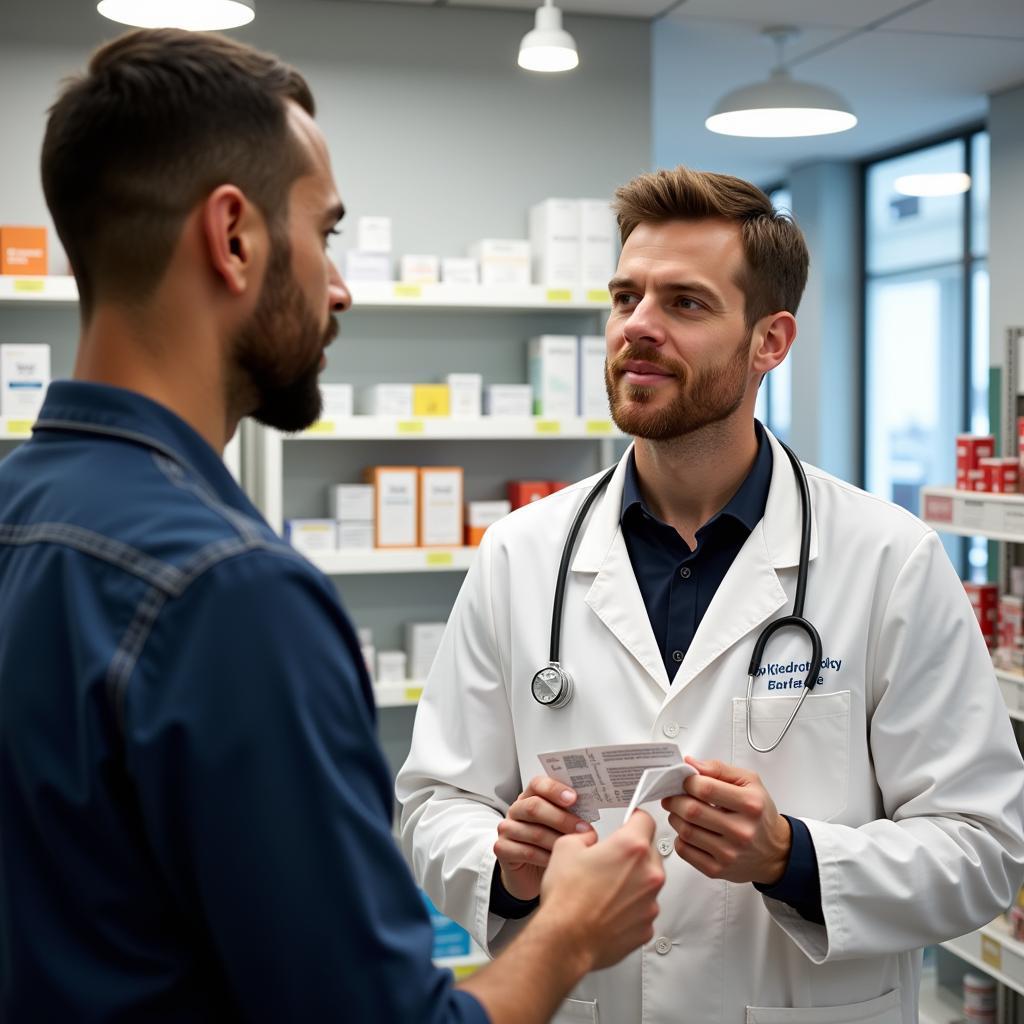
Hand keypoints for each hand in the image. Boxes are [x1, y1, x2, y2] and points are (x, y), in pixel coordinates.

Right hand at [493, 775, 594, 900]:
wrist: (532, 873)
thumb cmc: (551, 844)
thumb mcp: (562, 825)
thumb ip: (571, 813)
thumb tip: (593, 805)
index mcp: (531, 796)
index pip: (539, 784)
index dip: (556, 789)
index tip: (574, 798)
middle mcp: (517, 809)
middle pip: (535, 807)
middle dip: (562, 819)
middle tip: (584, 830)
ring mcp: (507, 828)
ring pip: (533, 831)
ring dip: (558, 841)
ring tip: (576, 849)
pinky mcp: (502, 848)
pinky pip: (525, 851)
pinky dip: (545, 857)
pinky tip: (558, 862)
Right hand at [539, 810, 664, 971]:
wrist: (565, 941)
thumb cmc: (566, 898)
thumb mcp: (566, 847)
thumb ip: (585, 836)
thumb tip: (589, 840)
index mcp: (632, 847)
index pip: (646, 820)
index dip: (634, 818)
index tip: (630, 822)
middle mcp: (649, 874)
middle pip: (649, 852)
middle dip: (632, 853)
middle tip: (608, 861)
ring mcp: (651, 903)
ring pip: (648, 882)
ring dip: (632, 881)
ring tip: (604, 889)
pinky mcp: (647, 927)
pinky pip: (643, 908)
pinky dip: (630, 907)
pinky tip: (608, 909)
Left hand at [661, 757, 790, 884]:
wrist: (775, 852)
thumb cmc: (760, 814)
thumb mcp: (750, 782)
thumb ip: (719, 769)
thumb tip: (691, 764)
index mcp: (749, 805)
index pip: (705, 789)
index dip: (687, 782)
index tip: (683, 781)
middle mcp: (741, 831)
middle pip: (691, 811)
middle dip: (675, 799)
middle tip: (673, 795)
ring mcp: (729, 853)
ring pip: (685, 831)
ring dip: (675, 817)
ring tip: (680, 812)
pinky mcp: (718, 869)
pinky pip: (684, 851)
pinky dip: (679, 838)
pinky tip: (688, 830)